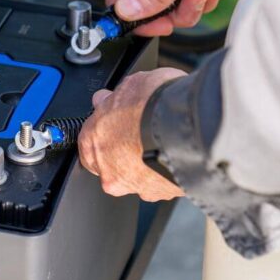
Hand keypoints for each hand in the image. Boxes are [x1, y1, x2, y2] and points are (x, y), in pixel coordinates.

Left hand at [79, 68, 187, 201]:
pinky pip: (160, 182)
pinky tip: (176, 154)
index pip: (91, 139)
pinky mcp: (159, 194)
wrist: (188, 128)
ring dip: (147, 162)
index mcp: (92, 141)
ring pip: (137, 175)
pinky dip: (166, 171)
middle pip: (112, 161)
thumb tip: (107, 98)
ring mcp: (133, 185)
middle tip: (143, 131)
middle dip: (126, 149)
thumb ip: (114, 98)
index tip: (118, 120)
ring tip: (165, 142)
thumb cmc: (155, 106)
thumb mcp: (131, 85)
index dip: (107, 128)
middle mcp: (108, 170)